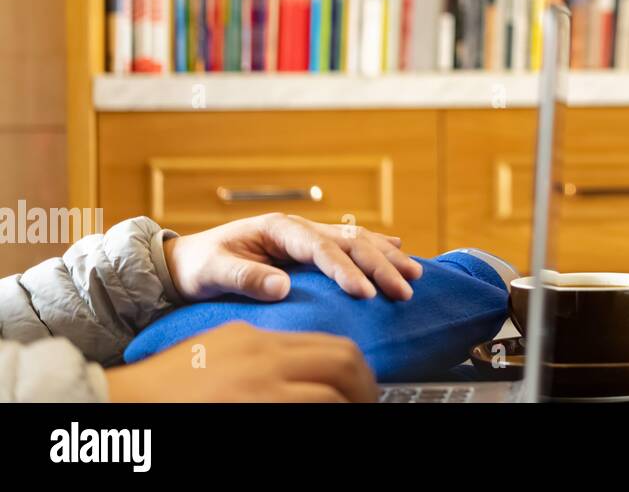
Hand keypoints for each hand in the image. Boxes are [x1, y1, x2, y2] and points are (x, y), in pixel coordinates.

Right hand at [106, 321, 377, 401]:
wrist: (119, 404)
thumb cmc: (167, 387)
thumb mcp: (221, 354)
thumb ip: (264, 357)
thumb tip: (308, 378)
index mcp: (258, 340)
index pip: (331, 347)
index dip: (357, 371)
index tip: (363, 389)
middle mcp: (264, 359)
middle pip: (343, 363)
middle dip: (365, 387)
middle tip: (370, 404)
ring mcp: (260, 389)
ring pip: (331, 396)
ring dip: (348, 407)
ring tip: (355, 417)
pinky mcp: (254, 412)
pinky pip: (307, 415)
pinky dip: (323, 420)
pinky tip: (325, 427)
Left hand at [163, 213, 422, 302]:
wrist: (188, 261)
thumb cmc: (200, 266)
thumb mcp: (213, 272)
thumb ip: (245, 278)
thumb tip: (282, 287)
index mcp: (279, 228)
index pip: (321, 247)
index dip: (345, 269)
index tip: (366, 293)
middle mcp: (299, 228)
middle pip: (350, 241)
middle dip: (380, 265)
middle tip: (404, 290)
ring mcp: (307, 235)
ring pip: (357, 239)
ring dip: (387, 256)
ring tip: (414, 274)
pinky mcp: (310, 248)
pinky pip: (351, 244)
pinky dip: (378, 246)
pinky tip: (398, 248)